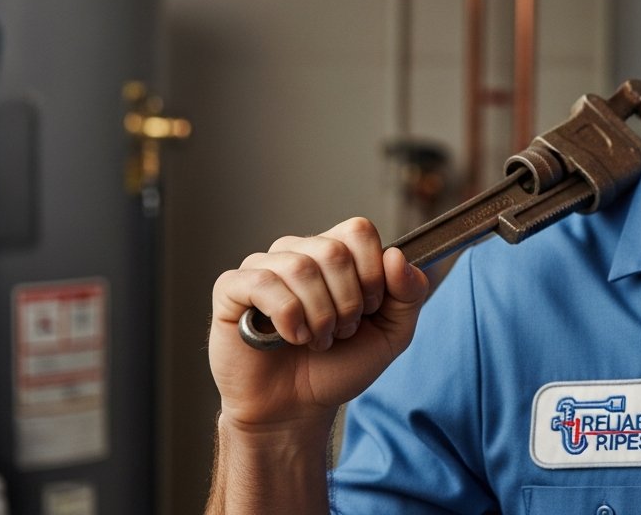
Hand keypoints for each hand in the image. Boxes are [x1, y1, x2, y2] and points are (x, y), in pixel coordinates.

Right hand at [208, 217, 428, 432]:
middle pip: (334, 251)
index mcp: (335, 253)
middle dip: (347, 303)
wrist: (295, 408)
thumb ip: (409, 294)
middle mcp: (298, 252)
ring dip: (319, 316)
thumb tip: (396, 256)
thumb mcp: (392, 334)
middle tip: (340, 332)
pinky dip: (287, 317)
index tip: (368, 310)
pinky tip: (288, 338)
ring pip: (300, 267)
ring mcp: (262, 268)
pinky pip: (262, 283)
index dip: (371, 274)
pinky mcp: (231, 289)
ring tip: (316, 340)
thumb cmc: (339, 366)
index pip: (359, 230)